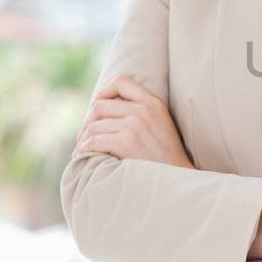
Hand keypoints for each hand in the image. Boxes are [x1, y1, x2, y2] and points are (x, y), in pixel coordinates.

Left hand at [70, 75, 194, 168]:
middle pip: (100, 105)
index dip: (104, 91)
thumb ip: (141, 111)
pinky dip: (85, 149)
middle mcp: (144, 110)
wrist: (177, 179)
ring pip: (94, 125)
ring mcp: (135, 126)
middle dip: (88, 121)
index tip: (98, 106)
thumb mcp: (160, 125)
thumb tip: (105, 107)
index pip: (121, 81)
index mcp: (153, 103)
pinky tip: (85, 155)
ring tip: (84, 148)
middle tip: (85, 135)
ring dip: (85, 139)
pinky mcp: (126, 143)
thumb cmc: (166, 157)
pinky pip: (94, 141)